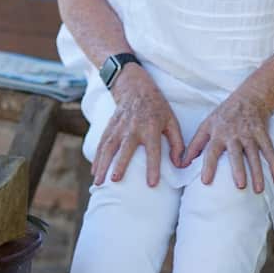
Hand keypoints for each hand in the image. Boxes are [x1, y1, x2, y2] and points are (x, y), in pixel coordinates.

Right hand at [92, 65, 184, 186]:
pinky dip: (96, 158)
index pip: (153, 150)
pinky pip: (101, 144)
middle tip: (115, 180)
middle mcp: (133, 128)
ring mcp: (118, 127)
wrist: (135, 88)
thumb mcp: (172, 122)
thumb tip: (179, 165)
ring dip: (102, 164)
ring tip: (98, 181)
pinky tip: (94, 171)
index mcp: (151, 128)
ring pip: (108, 147)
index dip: (153, 167)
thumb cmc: (157, 108)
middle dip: (120, 164)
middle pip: (125, 148)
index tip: (152, 184)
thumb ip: (177, 144)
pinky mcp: (109, 127)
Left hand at [184, 89, 273, 192]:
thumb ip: (195, 145)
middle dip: (238, 170)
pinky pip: (270, 151)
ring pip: (254, 155)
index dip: (208, 166)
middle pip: (236, 154)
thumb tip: (181, 164)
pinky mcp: (263, 134)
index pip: (211, 151)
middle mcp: (233, 135)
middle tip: (240, 186)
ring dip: (258, 172)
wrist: (248, 98)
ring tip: (258, 189)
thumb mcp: (206, 126)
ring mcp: (249, 134)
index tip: (205, 181)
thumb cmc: (223, 116)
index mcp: (217, 133)